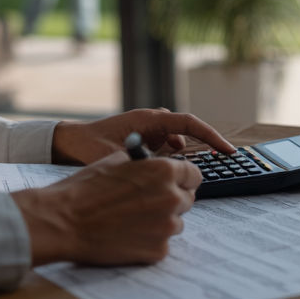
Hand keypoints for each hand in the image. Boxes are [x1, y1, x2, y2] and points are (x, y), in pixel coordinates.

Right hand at [11, 151, 200, 265]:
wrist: (64, 221)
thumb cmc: (86, 188)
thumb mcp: (117, 161)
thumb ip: (145, 163)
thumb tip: (155, 166)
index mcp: (164, 172)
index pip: (194, 174)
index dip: (183, 177)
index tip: (175, 181)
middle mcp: (171, 198)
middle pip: (187, 198)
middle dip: (172, 197)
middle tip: (149, 200)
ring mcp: (166, 228)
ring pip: (176, 221)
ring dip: (161, 219)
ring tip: (133, 218)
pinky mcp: (158, 251)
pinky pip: (162, 242)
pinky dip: (150, 239)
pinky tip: (128, 234)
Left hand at [51, 108, 234, 165]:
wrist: (71, 142)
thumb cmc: (90, 146)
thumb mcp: (115, 156)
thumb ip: (139, 163)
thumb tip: (161, 174)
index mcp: (149, 119)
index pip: (190, 123)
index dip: (211, 136)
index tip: (228, 151)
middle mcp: (153, 121)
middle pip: (187, 133)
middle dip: (200, 151)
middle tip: (207, 172)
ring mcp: (150, 129)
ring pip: (178, 143)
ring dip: (181, 160)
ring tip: (179, 179)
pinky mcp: (146, 139)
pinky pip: (167, 149)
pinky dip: (170, 162)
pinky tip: (160, 177)